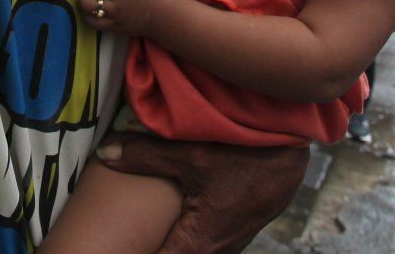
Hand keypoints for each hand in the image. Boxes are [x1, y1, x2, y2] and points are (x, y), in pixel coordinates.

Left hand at [96, 133, 307, 253]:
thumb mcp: (191, 154)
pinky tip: (166, 229)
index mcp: (201, 243)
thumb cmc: (244, 155)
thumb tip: (104, 154)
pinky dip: (181, 241)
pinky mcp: (232, 233)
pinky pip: (202, 246)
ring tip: (139, 238)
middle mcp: (216, 252)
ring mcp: (228, 245)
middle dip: (147, 249)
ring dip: (167, 245)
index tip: (111, 248)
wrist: (290, 152)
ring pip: (188, 253)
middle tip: (119, 241)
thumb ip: (144, 156)